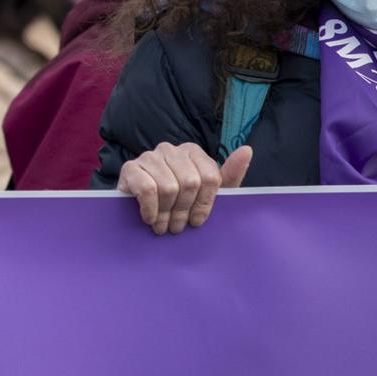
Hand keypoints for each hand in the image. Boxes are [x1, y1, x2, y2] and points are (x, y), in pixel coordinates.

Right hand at [117, 143, 251, 234]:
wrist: (139, 210)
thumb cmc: (179, 202)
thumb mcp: (208, 193)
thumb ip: (229, 175)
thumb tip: (247, 150)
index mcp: (192, 151)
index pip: (209, 177)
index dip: (205, 204)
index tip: (197, 221)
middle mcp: (170, 149)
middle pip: (190, 182)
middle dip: (184, 210)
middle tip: (178, 226)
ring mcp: (148, 156)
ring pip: (169, 187)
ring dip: (166, 214)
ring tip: (163, 225)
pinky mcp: (130, 168)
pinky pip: (148, 189)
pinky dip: (151, 210)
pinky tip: (150, 219)